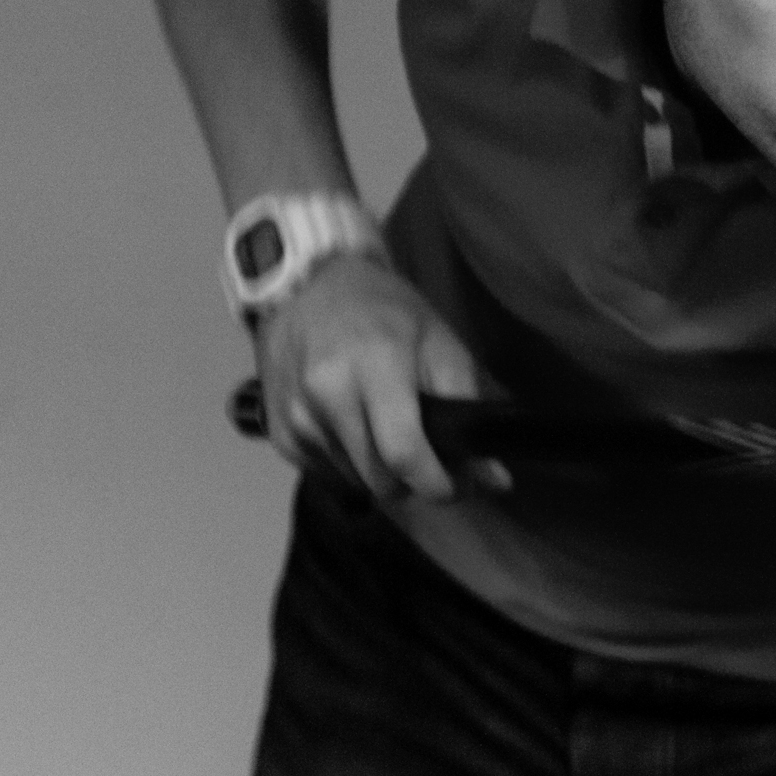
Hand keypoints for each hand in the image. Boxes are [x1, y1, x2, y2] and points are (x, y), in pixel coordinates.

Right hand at [251, 253, 480, 501]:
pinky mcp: (278, 433)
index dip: (437, 484)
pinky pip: (326, 474)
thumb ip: (466, 410)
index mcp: (375, 366)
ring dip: (380, 473)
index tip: (456, 486)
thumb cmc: (385, 313)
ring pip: (354, 482)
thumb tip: (498, 481)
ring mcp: (297, 416)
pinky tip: (356, 429)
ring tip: (389, 434)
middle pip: (379, 479)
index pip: (404, 453)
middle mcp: (328, 395)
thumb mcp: (438, 344)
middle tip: (430, 462)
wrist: (307, 288)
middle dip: (413, 482)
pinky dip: (350, 466)